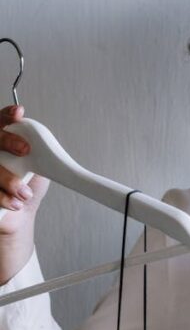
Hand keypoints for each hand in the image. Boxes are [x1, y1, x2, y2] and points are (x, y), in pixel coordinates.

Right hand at [0, 104, 48, 236]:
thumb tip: (46, 143)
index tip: (19, 113)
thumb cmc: (27, 187)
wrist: (19, 216)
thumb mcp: (39, 166)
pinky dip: (3, 197)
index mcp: (3, 143)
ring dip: (9, 179)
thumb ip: (38, 151)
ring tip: (25, 194)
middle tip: (25, 149)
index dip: (7, 116)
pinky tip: (15, 203)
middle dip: (7, 140)